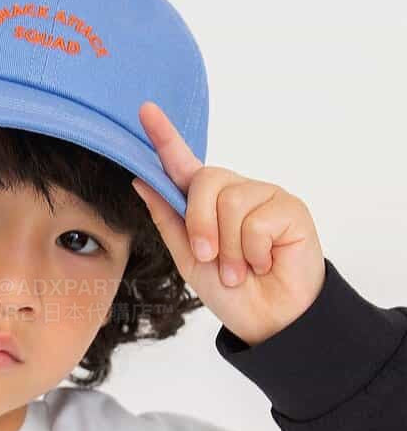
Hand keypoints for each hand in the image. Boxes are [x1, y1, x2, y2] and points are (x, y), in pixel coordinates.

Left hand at [132, 101, 325, 346]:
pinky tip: (265, 262)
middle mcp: (234, 192)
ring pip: (231, 203)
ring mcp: (263, 196)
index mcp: (206, 203)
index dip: (165, 137)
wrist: (266, 319)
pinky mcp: (289, 207)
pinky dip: (254, 252)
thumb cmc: (230, 291)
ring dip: (229, 249)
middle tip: (210, 259)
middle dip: (200, 224)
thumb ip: (168, 219)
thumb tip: (141, 180)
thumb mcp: (188, 258)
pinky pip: (257, 220)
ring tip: (241, 269)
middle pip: (204, 181)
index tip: (145, 110)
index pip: (184, 164)